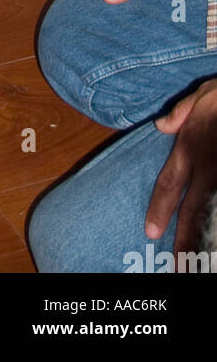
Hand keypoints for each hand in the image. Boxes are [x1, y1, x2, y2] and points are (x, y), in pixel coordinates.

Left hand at [146, 78, 216, 252]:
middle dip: (185, 241)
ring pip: (214, 215)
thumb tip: (161, 126)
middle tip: (179, 268)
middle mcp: (208, 167)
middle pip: (193, 211)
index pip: (169, 184)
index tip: (150, 232)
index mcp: (191, 147)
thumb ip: (182, 112)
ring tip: (203, 265)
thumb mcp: (204, 94)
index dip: (159, 209)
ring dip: (209, 240)